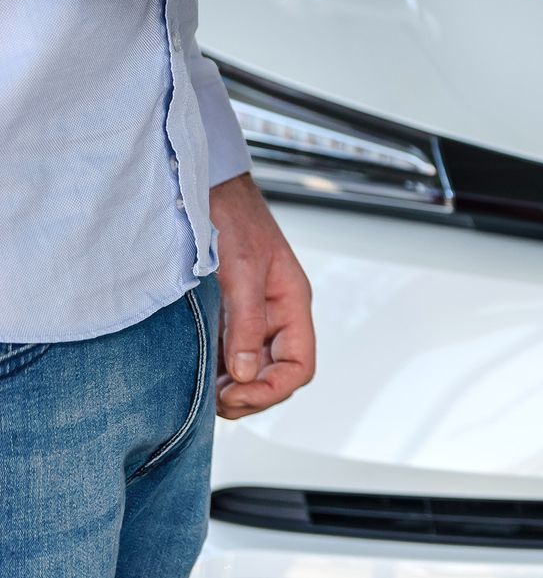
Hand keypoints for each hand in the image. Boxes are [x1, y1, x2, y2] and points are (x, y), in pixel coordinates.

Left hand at [209, 175, 314, 418]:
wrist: (206, 190)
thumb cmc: (233, 218)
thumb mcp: (241, 271)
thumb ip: (244, 323)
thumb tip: (243, 373)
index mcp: (292, 304)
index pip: (299, 366)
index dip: (272, 389)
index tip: (237, 394)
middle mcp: (276, 315)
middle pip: (277, 374)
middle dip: (250, 394)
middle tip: (215, 399)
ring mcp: (252, 317)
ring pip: (252, 369)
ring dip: (232, 387)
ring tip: (203, 390)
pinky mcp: (227, 315)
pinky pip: (230, 355)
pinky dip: (216, 372)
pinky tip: (197, 373)